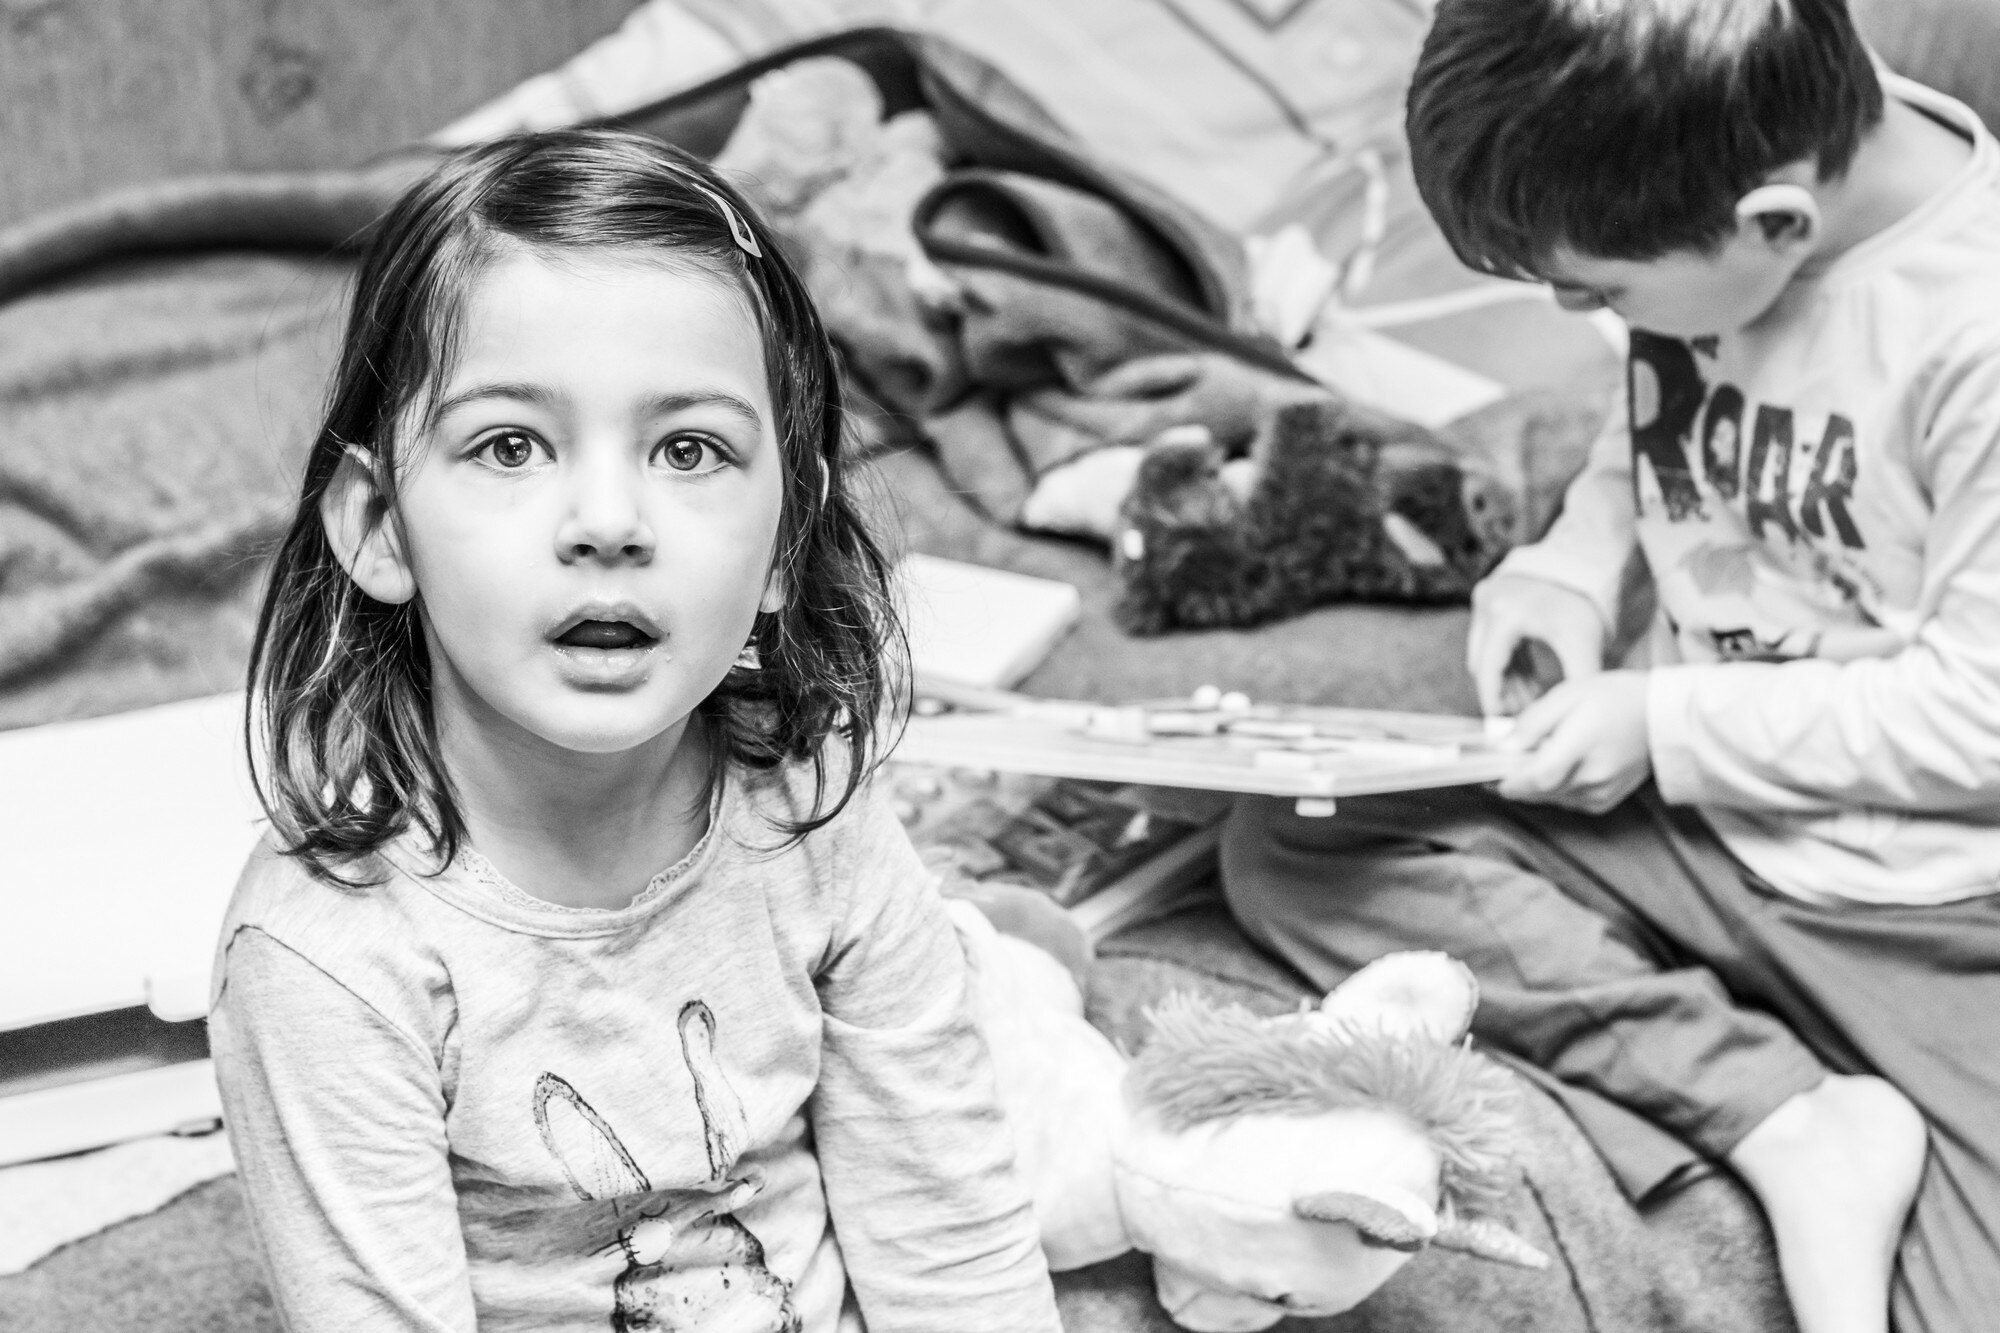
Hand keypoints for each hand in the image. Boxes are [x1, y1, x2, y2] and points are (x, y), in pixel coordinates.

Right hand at [1467, 574, 1607, 716]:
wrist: (1582, 563)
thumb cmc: (1582, 602)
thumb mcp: (1582, 645)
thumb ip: (1577, 682)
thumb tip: (1571, 721)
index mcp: (1505, 616)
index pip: (1489, 669)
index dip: (1493, 699)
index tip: (1502, 722)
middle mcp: (1488, 605)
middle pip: (1483, 663)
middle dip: (1502, 691)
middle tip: (1522, 713)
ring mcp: (1485, 600)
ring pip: (1486, 653)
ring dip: (1506, 678)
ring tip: (1530, 698)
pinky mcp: (1489, 599)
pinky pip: (1492, 639)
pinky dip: (1509, 661)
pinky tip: (1528, 679)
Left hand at [1495, 671, 1651, 812]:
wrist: (1663, 716)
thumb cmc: (1615, 697)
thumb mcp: (1567, 695)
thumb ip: (1532, 723)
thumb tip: (1502, 747)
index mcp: (1582, 747)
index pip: (1537, 778)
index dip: (1508, 780)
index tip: (1489, 772)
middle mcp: (1592, 778)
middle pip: (1538, 791)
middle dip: (1517, 778)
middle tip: (1508, 759)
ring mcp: (1600, 794)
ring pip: (1550, 798)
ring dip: (1536, 784)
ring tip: (1539, 756)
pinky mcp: (1604, 801)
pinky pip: (1566, 801)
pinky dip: (1554, 788)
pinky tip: (1560, 767)